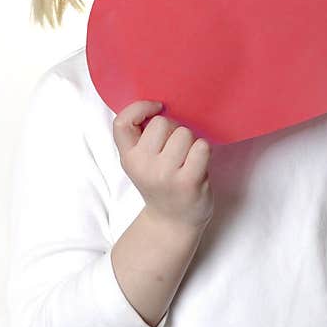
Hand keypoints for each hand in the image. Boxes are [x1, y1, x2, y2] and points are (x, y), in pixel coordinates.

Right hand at [112, 100, 213, 230]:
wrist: (172, 222)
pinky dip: (204, 151)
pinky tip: (198, 165)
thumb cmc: (159, 183)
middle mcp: (142, 166)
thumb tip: (160, 104)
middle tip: (175, 150)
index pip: (122, 122)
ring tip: (187, 159)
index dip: (139, 107)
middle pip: (162, 122)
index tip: (156, 108)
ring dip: (190, 142)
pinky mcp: (188, 181)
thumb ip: (141, 136)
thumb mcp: (139, 162)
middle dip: (173, 129)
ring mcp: (165, 174)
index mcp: (128, 157)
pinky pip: (201, 147)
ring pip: (184, 132)